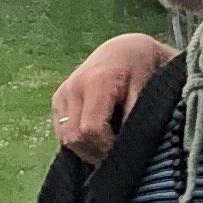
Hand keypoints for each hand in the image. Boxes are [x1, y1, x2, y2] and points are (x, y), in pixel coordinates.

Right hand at [51, 34, 175, 162]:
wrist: (123, 50)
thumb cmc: (140, 69)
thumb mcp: (146, 90)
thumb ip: (134, 117)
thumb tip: (126, 146)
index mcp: (96, 82)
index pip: (91, 130)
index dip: (106, 147)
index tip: (124, 150)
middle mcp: (73, 87)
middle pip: (75, 138)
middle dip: (96, 152)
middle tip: (118, 153)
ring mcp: (62, 94)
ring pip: (65, 138)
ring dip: (86, 149)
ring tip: (108, 144)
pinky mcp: (57, 99)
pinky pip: (61, 132)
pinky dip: (78, 141)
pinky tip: (97, 137)